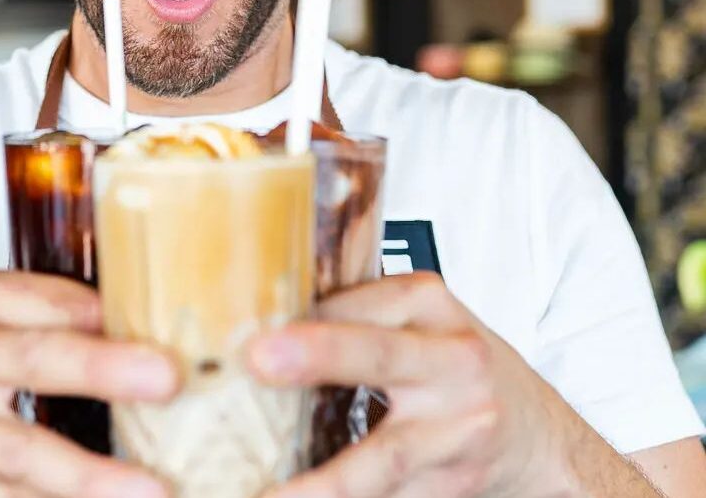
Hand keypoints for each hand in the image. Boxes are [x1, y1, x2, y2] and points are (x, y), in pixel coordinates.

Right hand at [0, 269, 179, 497]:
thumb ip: (30, 309)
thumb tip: (124, 319)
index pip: (43, 299)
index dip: (105, 315)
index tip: (167, 330)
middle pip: (33, 360)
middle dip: (102, 370)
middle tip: (166, 379)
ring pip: (20, 453)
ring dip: (89, 474)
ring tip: (149, 488)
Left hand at [248, 273, 625, 497]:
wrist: (536, 435)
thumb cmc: (457, 368)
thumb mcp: (419, 322)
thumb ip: (357, 316)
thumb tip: (256, 319)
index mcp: (431, 307)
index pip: (357, 303)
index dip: (300, 317)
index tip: (245, 326)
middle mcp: (452, 362)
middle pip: (381, 355)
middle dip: (320, 355)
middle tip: (258, 358)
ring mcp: (458, 428)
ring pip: (384, 457)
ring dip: (324, 481)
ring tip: (269, 492)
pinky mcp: (452, 482)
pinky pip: (391, 497)